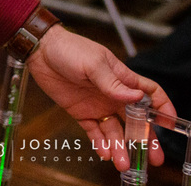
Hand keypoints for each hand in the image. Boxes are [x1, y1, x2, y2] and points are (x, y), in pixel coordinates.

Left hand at [26, 25, 173, 170]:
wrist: (40, 51)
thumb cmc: (69, 48)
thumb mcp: (93, 63)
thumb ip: (112, 83)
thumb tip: (136, 96)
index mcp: (122, 79)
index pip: (150, 94)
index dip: (162, 108)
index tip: (170, 123)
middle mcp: (113, 95)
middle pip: (136, 120)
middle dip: (145, 139)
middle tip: (152, 158)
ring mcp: (98, 105)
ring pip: (115, 130)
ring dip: (120, 147)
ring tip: (124, 163)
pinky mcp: (81, 112)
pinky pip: (94, 131)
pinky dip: (100, 143)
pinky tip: (105, 153)